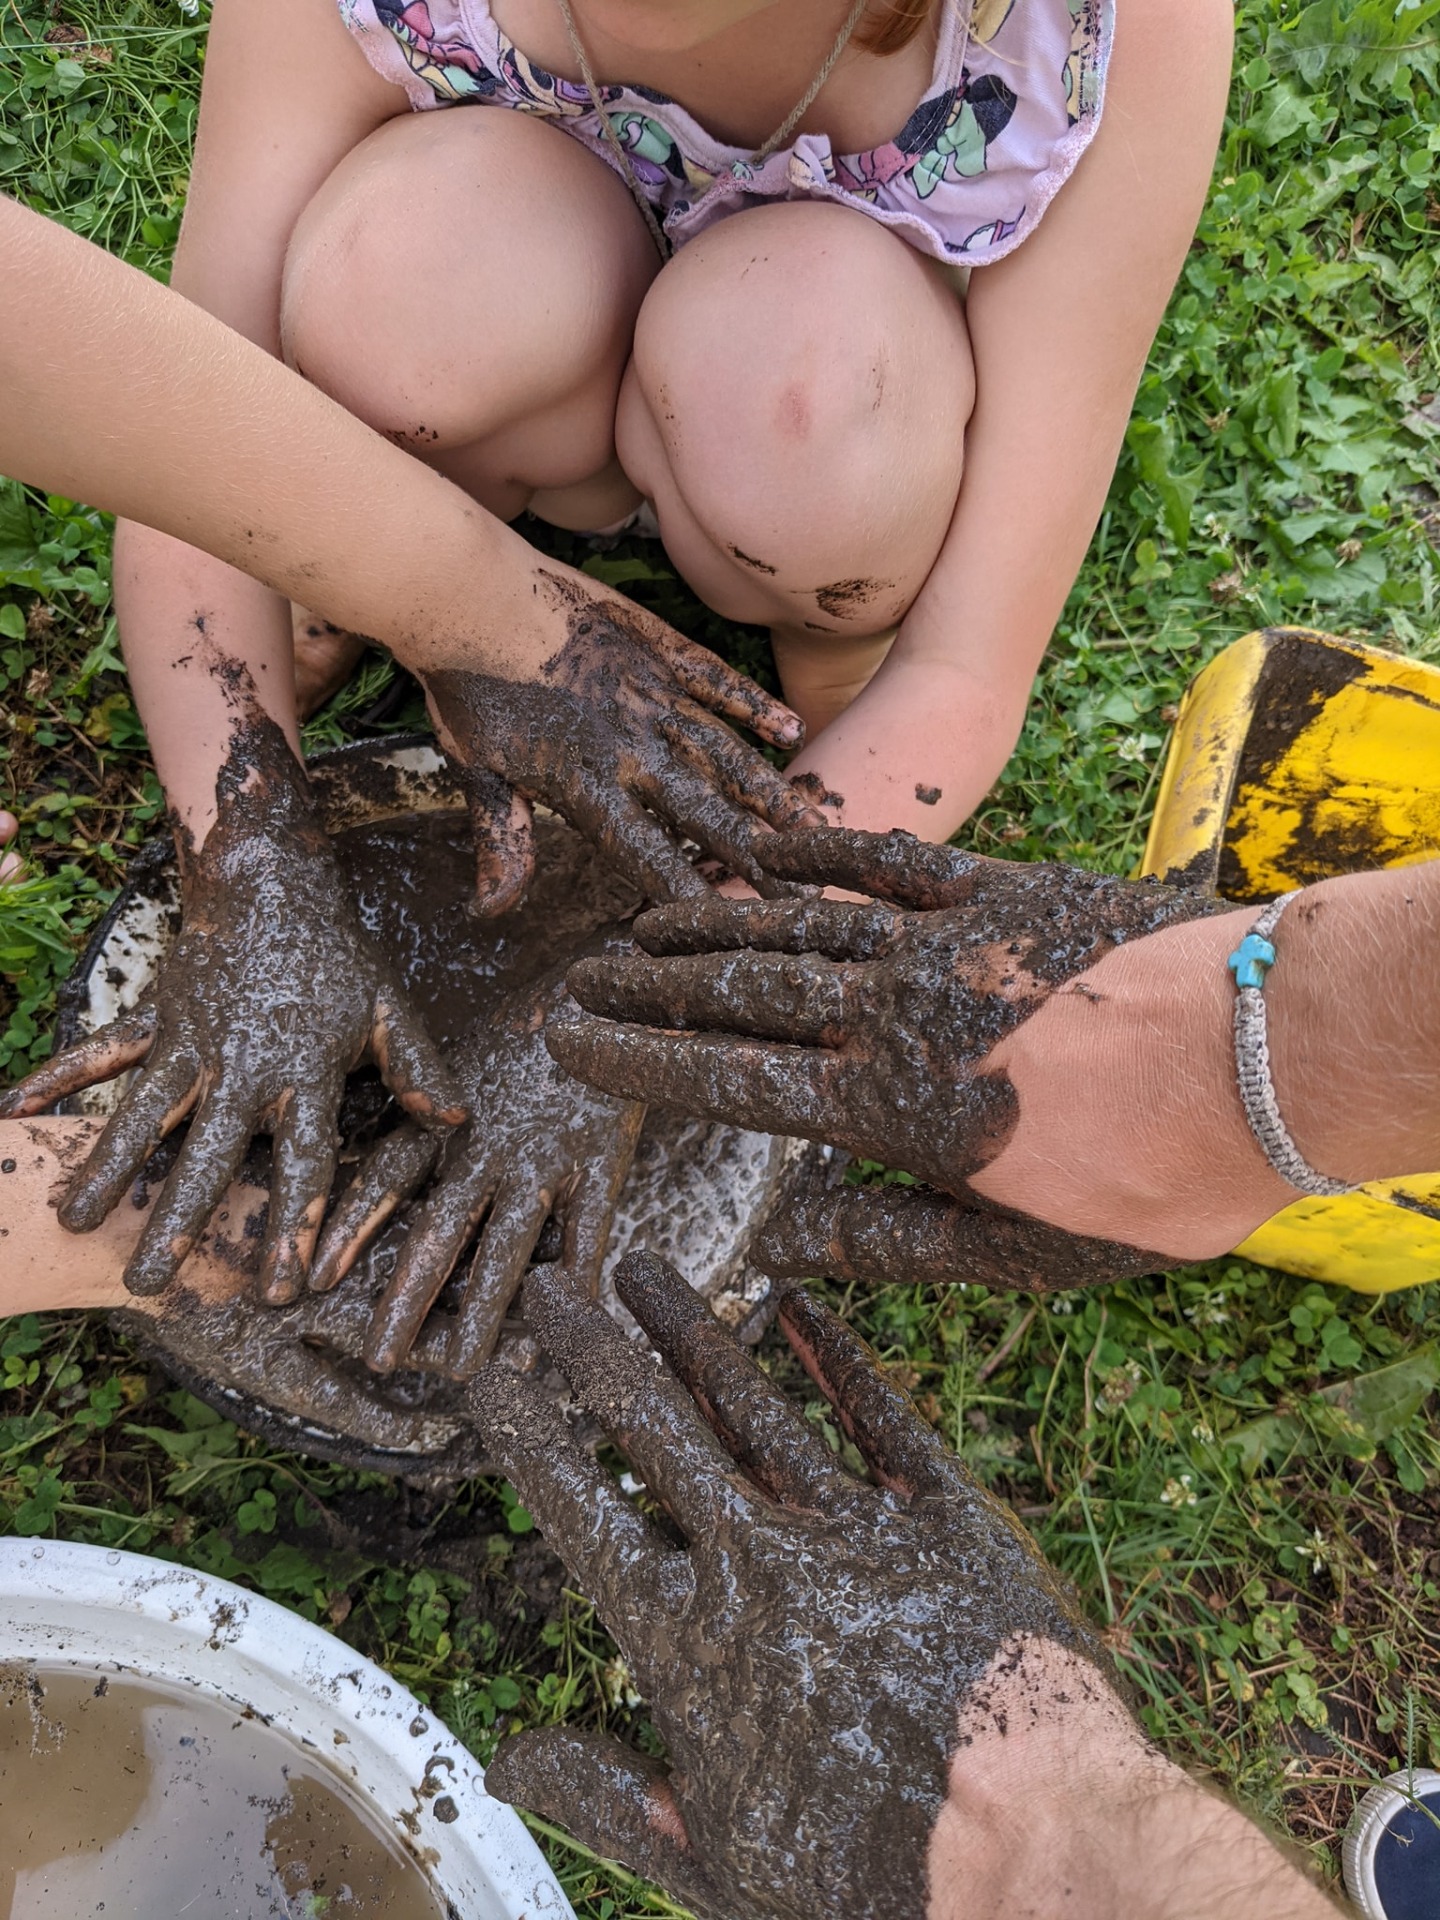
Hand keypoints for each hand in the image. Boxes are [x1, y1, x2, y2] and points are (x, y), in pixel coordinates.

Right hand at [0, 698, 463, 1300]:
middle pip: (209, 1157)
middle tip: (151, 1280)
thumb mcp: (390, 1010)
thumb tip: (456, 1121)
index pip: (304, 1164)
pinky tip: (16, 1113)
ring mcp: (191, 1043)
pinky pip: (99, 1052)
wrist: (271, 883)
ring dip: (107, 1166)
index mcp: (305, 1074)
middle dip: (180, 1219)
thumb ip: (418, 1068)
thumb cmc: (337, 958)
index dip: (296, 1227)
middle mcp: (243, 1067)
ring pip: (142, 1114)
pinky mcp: (155, 1018)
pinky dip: (57, 1078)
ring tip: (74, 1220)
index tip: (281, 1290)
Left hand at [311, 952, 643, 1375]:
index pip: (385, 1178)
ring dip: (482, 1313)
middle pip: (440, 1232)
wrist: (604, 988)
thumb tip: (356, 1139)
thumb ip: (410, 1094)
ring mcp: (545, 1160)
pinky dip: (576, 1286)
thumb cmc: (518, 1021)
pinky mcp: (601, 1166)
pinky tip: (564, 1330)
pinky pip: (587, 1237)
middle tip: (380, 1358)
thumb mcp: (452, 1052)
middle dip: (406, 1299)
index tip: (314, 1279)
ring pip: (508, 1249)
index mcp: (445, 1118)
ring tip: (463, 1369)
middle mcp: (487, 1146)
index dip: (349, 1230)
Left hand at [422, 577, 821, 913]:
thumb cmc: (465, 687)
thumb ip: (503, 842)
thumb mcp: (477, 774)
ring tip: (811, 827)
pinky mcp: (656, 648)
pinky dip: (754, 705)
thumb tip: (491, 912)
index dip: (687, 895)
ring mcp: (651, 694)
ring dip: (769, 793)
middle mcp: (632, 746)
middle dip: (754, 858)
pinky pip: (716, 681)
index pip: (648, 855)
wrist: (464, 594)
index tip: (724, 929)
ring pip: (725, 752)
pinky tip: (791, 728)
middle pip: (705, 812)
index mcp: (586, 786)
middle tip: (800, 893)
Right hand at [472, 1252, 1112, 1919]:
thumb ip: (604, 1796)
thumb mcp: (712, 1861)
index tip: (492, 1381)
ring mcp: (851, 1525)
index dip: (529, 1441)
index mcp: (690, 1638)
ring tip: (645, 1271)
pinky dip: (836, 1355)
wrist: (1031, 1846)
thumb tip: (514, 1758)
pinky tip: (797, 1304)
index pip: (580, 1513)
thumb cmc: (870, 1877)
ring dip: (691, 1329)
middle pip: (652, 1426)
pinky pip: (877, 1414)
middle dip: (592, 1349)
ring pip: (751, 1400)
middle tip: (551, 1286)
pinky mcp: (941, 1514)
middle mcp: (757, 1558)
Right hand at [548, 827, 1268, 1289]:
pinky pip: (886, 863)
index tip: (574, 1040)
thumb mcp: (1020, 1253)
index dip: (641, 1060)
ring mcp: (945, 941)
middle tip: (585, 976)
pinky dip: (817, 855)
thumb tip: (779, 1250)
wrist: (1271, 1055)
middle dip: (652, 987)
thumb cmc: (1156, 1174)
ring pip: (798, 923)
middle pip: (743, 990)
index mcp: (894, 1110)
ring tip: (650, 921)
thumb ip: (887, 1246)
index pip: (731, 1078)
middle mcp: (898, 1013)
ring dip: (715, 922)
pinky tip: (765, 849)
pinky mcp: (1000, 890)